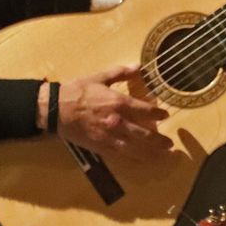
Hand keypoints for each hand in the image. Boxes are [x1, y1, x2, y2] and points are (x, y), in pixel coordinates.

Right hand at [56, 65, 171, 159]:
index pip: (145, 111)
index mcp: (118, 102)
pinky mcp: (101, 146)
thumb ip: (120, 73)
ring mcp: (110, 136)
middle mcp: (117, 121)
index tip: (166, 115)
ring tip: (163, 155)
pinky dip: (134, 157)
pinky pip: (121, 154)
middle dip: (159, 140)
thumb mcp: (99, 77)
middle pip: (145, 133)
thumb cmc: (77, 90)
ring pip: (136, 147)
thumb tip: (139, 66)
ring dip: (151, 152)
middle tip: (170, 143)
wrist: (55, 109)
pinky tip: (142, 159)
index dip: (158, 114)